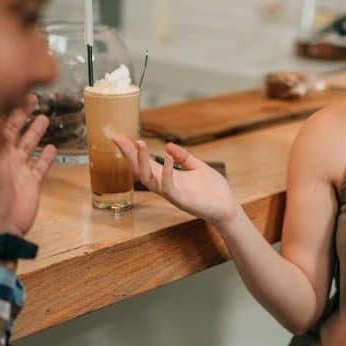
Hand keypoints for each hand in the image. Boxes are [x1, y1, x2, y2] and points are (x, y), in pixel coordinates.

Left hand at [0, 96, 56, 235]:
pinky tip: (54, 148)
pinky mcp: (31, 184)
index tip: (15, 89)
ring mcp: (18, 170)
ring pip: (29, 146)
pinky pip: (40, 167)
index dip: (7, 107)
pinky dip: (47, 158)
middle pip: (14, 129)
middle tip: (32, 96)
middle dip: (22, 112)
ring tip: (44, 118)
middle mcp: (4, 157)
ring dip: (36, 132)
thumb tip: (1, 118)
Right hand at [113, 136, 240, 226]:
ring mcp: (172, 193)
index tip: (120, 137)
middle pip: (140, 170)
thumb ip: (183, 157)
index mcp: (168, 177)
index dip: (133, 151)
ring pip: (148, 179)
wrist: (227, 207)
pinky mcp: (181, 200)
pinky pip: (168, 187)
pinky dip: (166, 172)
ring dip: (142, 162)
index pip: (145, 163)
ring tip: (139, 144)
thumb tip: (167, 145)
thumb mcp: (197, 167)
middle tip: (117, 139)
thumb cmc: (213, 190)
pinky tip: (166, 157)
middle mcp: (165, 185)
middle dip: (128, 155)